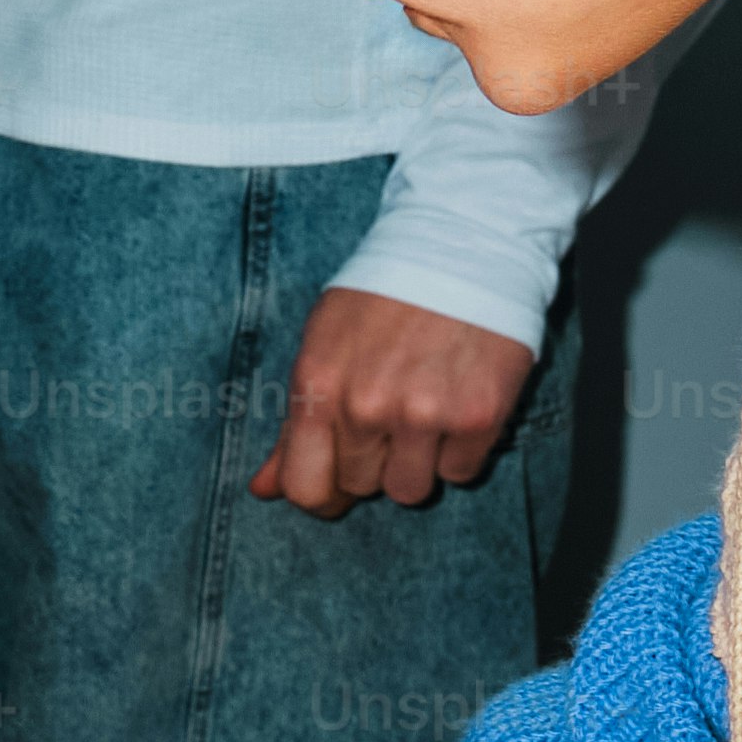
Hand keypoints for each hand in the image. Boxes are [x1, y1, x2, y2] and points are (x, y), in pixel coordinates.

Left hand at [257, 286, 537, 518]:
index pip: (306, 488)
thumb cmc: (382, 297)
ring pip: (410, 490)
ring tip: (424, 410)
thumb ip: (294, 424)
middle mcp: (367, 406)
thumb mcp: (322, 347)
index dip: (321, 493)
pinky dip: (460, 450)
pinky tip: (457, 406)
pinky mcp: (479, 416)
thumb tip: (263, 491)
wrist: (463, 248)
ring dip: (416, 462)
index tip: (336, 480)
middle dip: (373, 460)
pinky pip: (460, 473)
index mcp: (319, 386)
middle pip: (361, 487)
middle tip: (391, 412)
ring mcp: (425, 413)